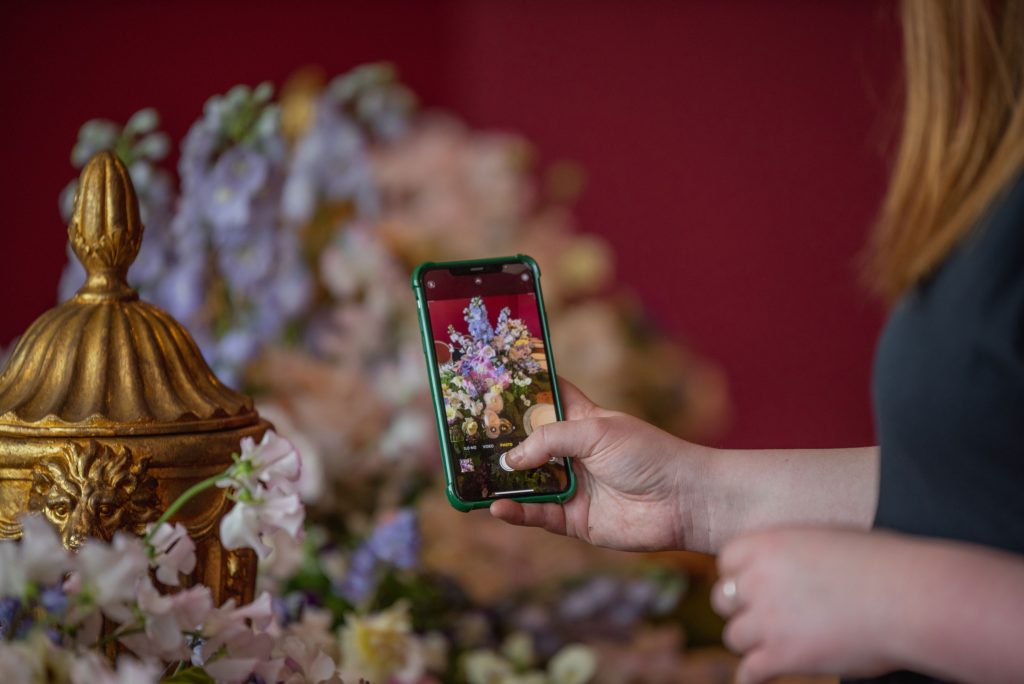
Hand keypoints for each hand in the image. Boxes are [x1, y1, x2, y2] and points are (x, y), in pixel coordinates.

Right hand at [489, 379, 708, 551]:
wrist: (682, 500)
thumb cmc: (648, 454)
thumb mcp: (595, 431)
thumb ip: (550, 439)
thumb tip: (511, 459)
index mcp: (582, 420)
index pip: (546, 398)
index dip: (521, 391)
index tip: (488, 385)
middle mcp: (573, 452)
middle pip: (527, 444)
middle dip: (499, 442)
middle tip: (464, 438)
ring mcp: (573, 486)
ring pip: (527, 483)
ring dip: (501, 480)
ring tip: (470, 476)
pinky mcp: (575, 519)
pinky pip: (538, 515)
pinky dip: (516, 511)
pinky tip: (497, 506)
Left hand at [712, 527, 904, 682]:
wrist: (908, 598)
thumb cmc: (882, 564)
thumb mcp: (826, 539)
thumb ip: (793, 554)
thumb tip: (787, 567)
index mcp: (767, 544)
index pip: (726, 560)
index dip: (738, 574)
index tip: (752, 584)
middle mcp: (758, 580)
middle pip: (723, 600)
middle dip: (741, 608)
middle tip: (763, 615)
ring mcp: (767, 620)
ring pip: (734, 637)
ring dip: (752, 642)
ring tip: (773, 644)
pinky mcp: (782, 656)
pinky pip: (749, 672)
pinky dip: (752, 677)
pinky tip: (758, 678)